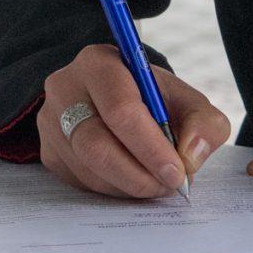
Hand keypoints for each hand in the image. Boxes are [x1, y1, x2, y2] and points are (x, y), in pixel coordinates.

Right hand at [37, 43, 233, 199]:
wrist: (118, 101)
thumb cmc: (153, 100)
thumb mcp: (187, 100)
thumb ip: (204, 123)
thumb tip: (190, 156)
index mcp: (99, 63)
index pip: (121, 109)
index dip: (151, 147)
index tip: (177, 172)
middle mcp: (65, 88)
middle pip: (96, 145)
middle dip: (139, 175)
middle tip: (167, 187)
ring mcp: (51, 122)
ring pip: (89, 169)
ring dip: (129, 186)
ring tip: (156, 184)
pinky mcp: (48, 152)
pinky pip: (80, 182)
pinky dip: (113, 189)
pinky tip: (132, 179)